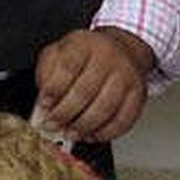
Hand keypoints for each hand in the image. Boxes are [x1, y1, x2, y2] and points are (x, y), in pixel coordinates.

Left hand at [35, 27, 154, 141]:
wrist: (121, 49)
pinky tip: (92, 134)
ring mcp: (126, 76)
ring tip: (70, 133)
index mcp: (84, 44)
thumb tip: (41, 103)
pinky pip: (123, 120)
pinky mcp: (139, 94)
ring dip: (84, 126)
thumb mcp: (59, 52)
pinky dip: (106, 133)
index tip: (43, 106)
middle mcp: (108, 58)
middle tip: (52, 125)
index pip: (67, 68)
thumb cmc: (85, 54)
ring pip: (104, 109)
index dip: (53, 90)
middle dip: (64, 114)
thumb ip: (46, 74)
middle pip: (84, 91)